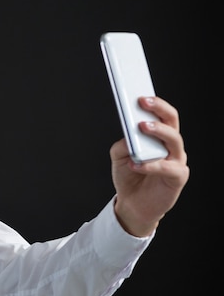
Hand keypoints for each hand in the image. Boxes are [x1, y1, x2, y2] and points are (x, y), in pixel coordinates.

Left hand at [110, 96, 189, 236]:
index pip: (160, 114)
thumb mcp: (119, 156)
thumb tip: (129, 133)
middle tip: (142, 101)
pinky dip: (151, 165)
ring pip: (174, 140)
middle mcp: (171, 145)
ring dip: (158, 131)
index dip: (153, 101)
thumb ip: (123, 143)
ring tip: (142, 126)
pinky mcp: (177, 177)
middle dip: (158, 108)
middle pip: (172, 121)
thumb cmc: (129, 176)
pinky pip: (167, 167)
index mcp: (158, 136)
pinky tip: (136, 163)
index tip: (139, 91)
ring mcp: (176, 160)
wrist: (133, 204)